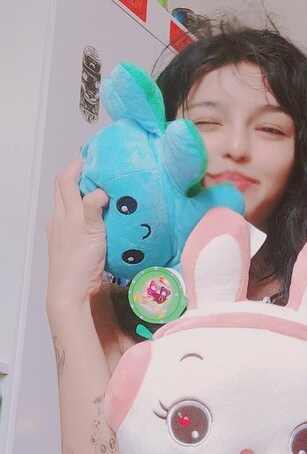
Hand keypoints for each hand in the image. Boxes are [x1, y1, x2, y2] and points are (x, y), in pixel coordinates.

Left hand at [46, 158, 108, 316]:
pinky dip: (77, 211)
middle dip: (75, 175)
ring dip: (76, 193)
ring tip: (96, 192)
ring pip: (64, 204)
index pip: (65, 180)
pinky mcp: (62, 244)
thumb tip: (100, 189)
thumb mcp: (92, 232)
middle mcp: (58, 219)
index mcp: (65, 213)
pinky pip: (67, 220)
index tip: (92, 160)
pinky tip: (91, 219)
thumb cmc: (81, 264)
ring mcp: (58, 232)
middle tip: (94, 172)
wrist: (69, 293)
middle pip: (61, 189)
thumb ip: (93, 208)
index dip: (76, 166)